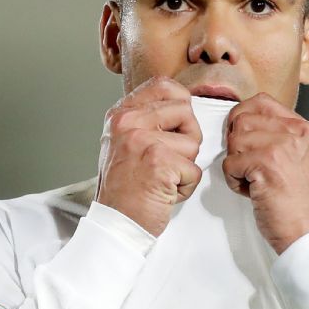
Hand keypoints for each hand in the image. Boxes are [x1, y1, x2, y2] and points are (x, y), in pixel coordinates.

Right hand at [95, 77, 201, 236]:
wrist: (114, 223)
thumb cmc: (124, 189)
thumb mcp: (123, 143)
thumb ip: (146, 121)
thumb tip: (181, 105)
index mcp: (120, 114)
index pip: (164, 86)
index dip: (181, 104)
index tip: (176, 127)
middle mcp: (128, 122)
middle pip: (186, 112)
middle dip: (187, 140)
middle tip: (169, 161)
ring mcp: (143, 141)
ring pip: (193, 143)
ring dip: (186, 167)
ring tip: (163, 179)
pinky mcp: (159, 163)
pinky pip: (194, 170)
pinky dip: (186, 187)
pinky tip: (164, 192)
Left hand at [223, 93, 308, 253]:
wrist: (307, 232)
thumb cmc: (298, 203)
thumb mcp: (298, 158)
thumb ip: (278, 136)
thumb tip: (242, 123)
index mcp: (303, 128)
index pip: (261, 101)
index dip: (242, 118)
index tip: (242, 139)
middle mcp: (295, 133)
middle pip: (242, 120)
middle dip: (237, 146)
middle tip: (250, 168)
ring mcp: (281, 147)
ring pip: (233, 141)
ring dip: (235, 164)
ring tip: (253, 181)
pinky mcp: (266, 165)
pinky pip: (230, 164)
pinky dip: (234, 181)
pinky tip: (252, 192)